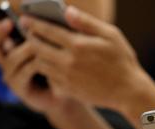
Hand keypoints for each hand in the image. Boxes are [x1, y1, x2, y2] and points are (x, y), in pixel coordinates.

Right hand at [0, 1, 77, 113]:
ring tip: (36, 44)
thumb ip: (45, 30)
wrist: (69, 91)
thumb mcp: (54, 44)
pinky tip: (45, 60)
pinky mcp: (20, 87)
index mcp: (11, 43)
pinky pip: (24, 72)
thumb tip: (46, 16)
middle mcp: (6, 58)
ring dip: (24, 48)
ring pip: (10, 57)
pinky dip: (35, 64)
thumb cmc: (62, 64)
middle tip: (9, 23)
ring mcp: (11, 74)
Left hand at [19, 6, 154, 114]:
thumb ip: (87, 22)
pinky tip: (48, 64)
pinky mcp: (68, 89)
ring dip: (35, 54)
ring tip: (35, 48)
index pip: (47, 30)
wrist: (128, 91)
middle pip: (38, 47)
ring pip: (40, 63)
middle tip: (27, 32)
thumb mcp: (111, 35)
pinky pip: (48, 77)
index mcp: (79, 45)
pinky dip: (45, 69)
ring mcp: (67, 77)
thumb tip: (67, 11)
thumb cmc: (122, 61)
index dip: (34, 23)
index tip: (25, 19)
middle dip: (30, 37)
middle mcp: (69, 61)